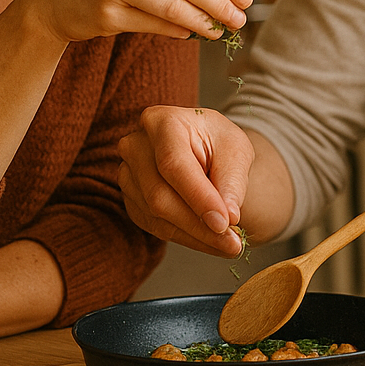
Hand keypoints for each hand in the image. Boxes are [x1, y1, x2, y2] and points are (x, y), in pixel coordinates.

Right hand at [118, 105, 254, 256]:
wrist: (203, 147)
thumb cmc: (217, 143)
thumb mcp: (236, 151)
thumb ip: (232, 182)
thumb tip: (228, 217)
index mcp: (162, 122)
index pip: (174, 164)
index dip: (199, 197)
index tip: (225, 222)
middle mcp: (136, 146)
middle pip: (159, 195)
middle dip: (199, 225)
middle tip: (234, 242)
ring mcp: (128, 173)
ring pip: (156, 216)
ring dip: (195, 236)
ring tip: (229, 243)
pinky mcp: (131, 198)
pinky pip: (155, 227)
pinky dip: (186, 238)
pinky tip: (209, 240)